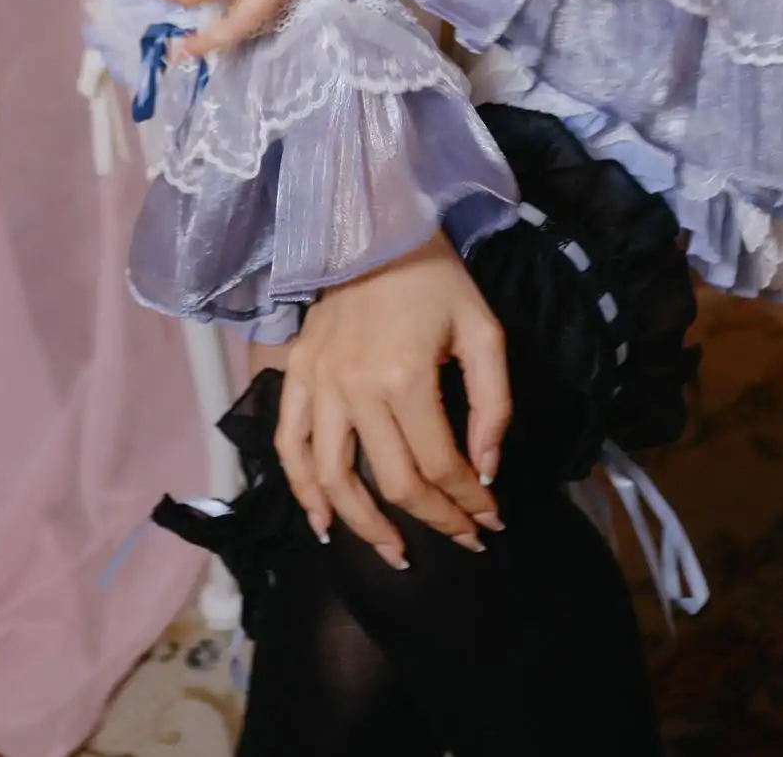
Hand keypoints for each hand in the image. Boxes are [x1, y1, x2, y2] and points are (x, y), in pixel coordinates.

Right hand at [276, 232, 510, 567]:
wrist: (373, 227)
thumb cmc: (436, 279)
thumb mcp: (483, 331)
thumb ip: (493, 404)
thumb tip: (485, 472)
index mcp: (405, 377)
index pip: (440, 466)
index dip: (468, 503)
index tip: (490, 522)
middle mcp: (355, 389)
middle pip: (394, 482)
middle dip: (435, 522)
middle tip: (462, 541)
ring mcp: (318, 385)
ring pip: (335, 480)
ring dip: (366, 527)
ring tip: (397, 554)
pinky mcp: (294, 375)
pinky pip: (289, 446)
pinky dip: (303, 492)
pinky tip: (324, 525)